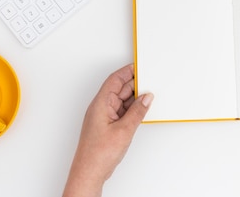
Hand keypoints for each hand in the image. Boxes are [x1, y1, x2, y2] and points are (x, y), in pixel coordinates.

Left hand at [63, 64, 152, 196]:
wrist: (89, 173)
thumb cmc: (98, 154)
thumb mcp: (124, 130)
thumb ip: (137, 112)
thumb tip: (146, 98)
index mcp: (101, 103)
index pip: (115, 79)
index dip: (127, 71)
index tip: (140, 67)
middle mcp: (101, 107)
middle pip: (119, 89)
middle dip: (134, 84)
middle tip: (150, 82)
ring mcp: (104, 117)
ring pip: (121, 101)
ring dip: (134, 98)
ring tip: (148, 97)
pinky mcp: (107, 126)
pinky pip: (121, 111)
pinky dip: (131, 109)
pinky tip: (140, 111)